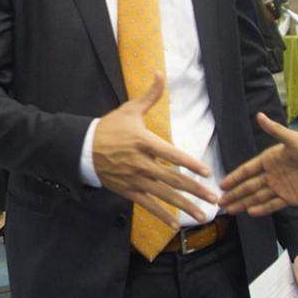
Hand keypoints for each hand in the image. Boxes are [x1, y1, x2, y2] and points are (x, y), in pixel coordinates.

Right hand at [93, 72, 217, 224]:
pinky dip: (162, 215)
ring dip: (185, 206)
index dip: (190, 164)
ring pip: (164, 196)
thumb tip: (160, 73)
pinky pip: (147, 205)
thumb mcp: (130, 110)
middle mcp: (141, 163)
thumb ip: (150, 95)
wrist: (82, 148)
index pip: (172, 155)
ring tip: (203, 215)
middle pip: (173, 180)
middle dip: (196, 191)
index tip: (207, 172)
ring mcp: (134, 179)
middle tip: (215, 199)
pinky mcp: (127, 191)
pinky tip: (175, 224)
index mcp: (144, 142)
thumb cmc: (109, 127)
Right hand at [219, 112, 297, 215]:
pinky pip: (272, 204)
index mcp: (270, 159)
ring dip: (243, 203)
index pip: (248, 169)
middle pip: (249, 186)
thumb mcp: (292, 139)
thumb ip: (275, 130)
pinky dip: (262, 209)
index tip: (222, 184)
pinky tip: (250, 212)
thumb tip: (259, 115)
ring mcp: (280, 187)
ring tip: (230, 210)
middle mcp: (272, 174)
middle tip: (220, 202)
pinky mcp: (289, 198)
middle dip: (235, 194)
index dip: (235, 177)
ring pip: (257, 197)